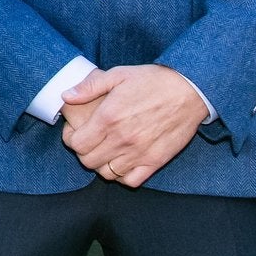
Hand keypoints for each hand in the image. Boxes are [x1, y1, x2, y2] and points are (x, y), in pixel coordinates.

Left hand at [61, 65, 209, 187]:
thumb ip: (89, 86)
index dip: (71, 139)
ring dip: (102, 164)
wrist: (190, 90)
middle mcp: (121, 139)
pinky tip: (123, 162)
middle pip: (88, 161)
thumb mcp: (118, 74)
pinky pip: (131, 181)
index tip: (76, 133)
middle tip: (90, 142)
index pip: (76, 144)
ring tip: (106, 152)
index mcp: (108, 118)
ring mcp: (139, 153)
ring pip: (107, 174)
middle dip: (84, 153)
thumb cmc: (154, 81)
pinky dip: (123, 176)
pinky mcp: (155, 161)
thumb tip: (66, 96)